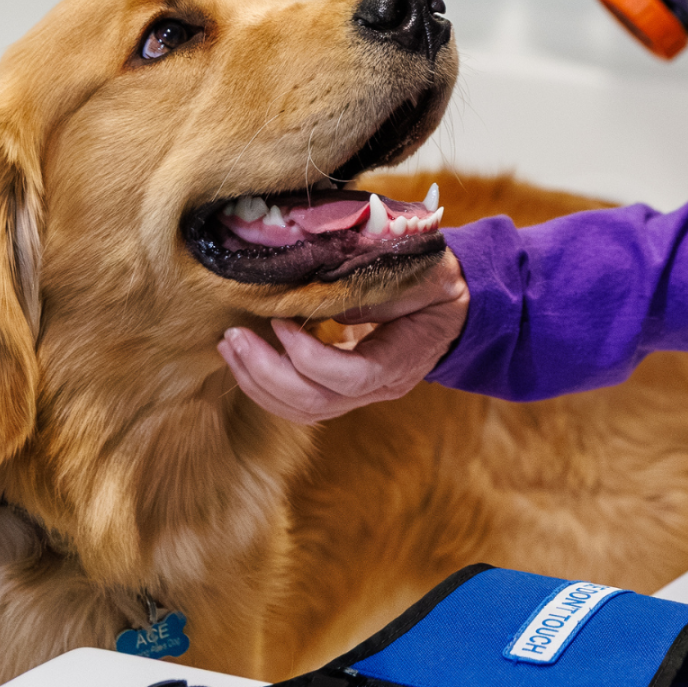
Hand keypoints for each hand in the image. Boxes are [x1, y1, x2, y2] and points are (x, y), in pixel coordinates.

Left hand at [217, 251, 469, 424]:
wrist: (456, 306)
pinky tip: (248, 359)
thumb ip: (367, 288)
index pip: (347, 376)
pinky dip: (269, 385)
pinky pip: (302, 403)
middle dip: (265, 373)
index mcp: (399, 361)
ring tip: (231, 347)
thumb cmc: (433, 282)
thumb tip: (313, 293)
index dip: (306, 353)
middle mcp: (379, 388)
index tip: (278, 320)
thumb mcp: (411, 275)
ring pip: (303, 410)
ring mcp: (363, 395)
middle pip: (314, 402)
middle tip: (234, 337)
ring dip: (258, 382)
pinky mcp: (345, 391)